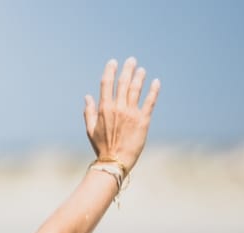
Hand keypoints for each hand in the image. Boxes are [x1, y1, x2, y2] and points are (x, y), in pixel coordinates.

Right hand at [83, 57, 160, 172]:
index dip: (110, 71)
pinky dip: (153, 90)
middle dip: (127, 69)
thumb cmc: (101, 146)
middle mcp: (118, 108)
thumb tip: (87, 96)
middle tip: (131, 60)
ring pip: (136, 89)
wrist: (115, 161)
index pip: (107, 84)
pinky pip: (150, 101)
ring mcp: (131, 113)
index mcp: (104, 109)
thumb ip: (89, 111)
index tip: (113, 62)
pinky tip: (155, 82)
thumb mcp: (90, 129)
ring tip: (141, 70)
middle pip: (123, 83)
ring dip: (139, 77)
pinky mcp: (143, 120)